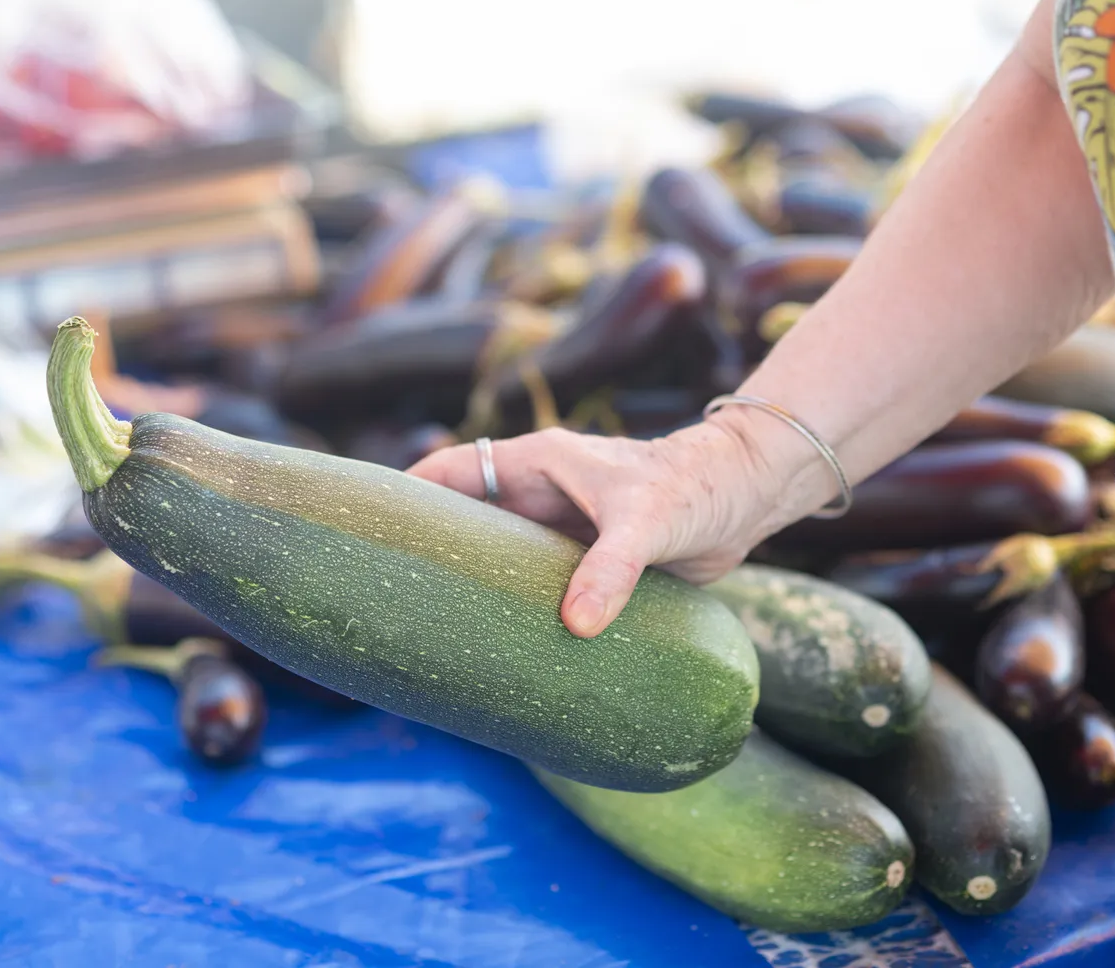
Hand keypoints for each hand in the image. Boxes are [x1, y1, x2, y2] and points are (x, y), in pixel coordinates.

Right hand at [407, 415, 832, 637]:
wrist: (747, 497)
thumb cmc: (694, 488)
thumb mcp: (646, 525)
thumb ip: (611, 570)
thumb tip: (574, 627)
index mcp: (537, 465)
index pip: (451, 472)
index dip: (406, 496)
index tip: (368, 532)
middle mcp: (541, 495)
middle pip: (466, 523)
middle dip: (432, 555)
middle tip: (391, 603)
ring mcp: (561, 530)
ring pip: (500, 560)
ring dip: (476, 589)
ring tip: (433, 636)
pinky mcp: (588, 563)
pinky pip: (539, 588)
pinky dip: (520, 612)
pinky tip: (504, 650)